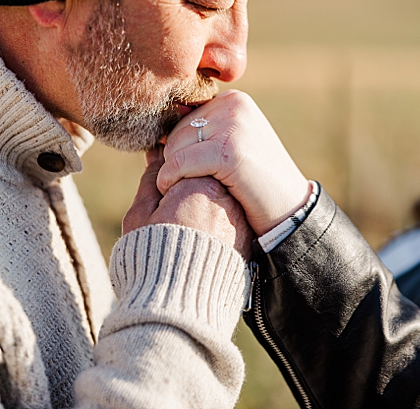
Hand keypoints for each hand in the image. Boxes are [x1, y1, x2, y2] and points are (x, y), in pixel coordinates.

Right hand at [124, 147, 252, 258]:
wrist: (179, 303)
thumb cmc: (150, 257)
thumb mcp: (139, 216)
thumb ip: (150, 179)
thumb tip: (157, 152)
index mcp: (197, 183)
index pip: (189, 160)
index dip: (172, 175)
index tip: (162, 193)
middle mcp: (224, 196)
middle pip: (208, 177)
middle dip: (191, 188)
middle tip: (174, 214)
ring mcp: (238, 216)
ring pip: (221, 198)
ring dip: (206, 204)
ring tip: (186, 229)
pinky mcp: (245, 236)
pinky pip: (231, 218)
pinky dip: (218, 222)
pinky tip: (202, 239)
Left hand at [157, 90, 312, 236]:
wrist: (288, 207)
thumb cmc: (257, 179)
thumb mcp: (234, 143)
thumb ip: (206, 129)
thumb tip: (167, 117)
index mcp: (235, 99)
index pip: (184, 119)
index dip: (181, 149)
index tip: (194, 172)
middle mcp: (234, 105)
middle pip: (176, 132)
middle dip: (176, 161)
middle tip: (193, 184)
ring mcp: (233, 126)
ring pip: (173, 147)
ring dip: (172, 173)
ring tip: (191, 188)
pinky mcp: (228, 150)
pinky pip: (179, 164)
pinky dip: (170, 180)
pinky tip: (174, 192)